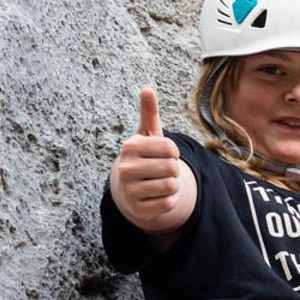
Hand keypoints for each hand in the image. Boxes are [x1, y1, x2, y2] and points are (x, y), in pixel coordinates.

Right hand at [109, 88, 187, 232]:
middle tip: (162, 170)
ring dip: (172, 185)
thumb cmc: (143, 156)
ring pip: (171, 186)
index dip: (173, 152)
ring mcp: (130, 191)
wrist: (130, 188)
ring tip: (159, 182)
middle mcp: (125, 168)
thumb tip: (147, 89)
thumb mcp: (146, 134)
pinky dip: (168, 200)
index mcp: (130, 146)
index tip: (163, 154)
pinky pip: (168, 203)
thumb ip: (149, 112)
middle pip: (172, 168)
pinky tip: (157, 196)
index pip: (170, 147)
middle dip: (173, 169)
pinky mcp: (138, 210)